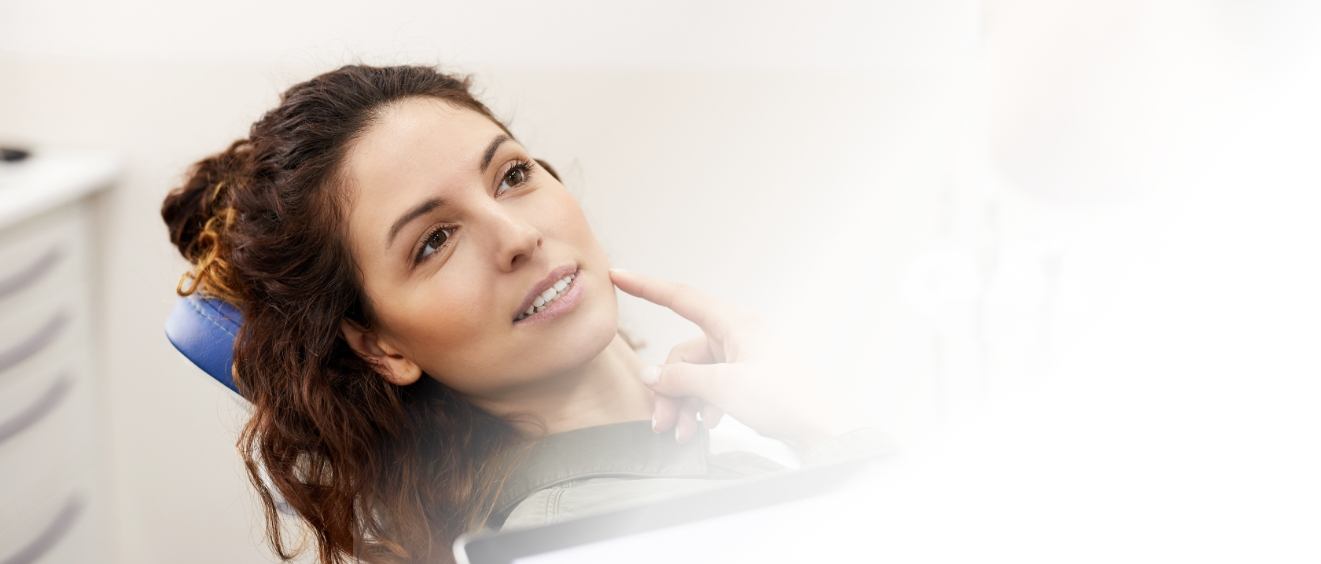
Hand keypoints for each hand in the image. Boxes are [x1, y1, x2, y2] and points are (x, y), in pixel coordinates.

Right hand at [610, 268, 850, 450]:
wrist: (827, 429)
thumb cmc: (788, 400)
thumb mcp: (725, 388)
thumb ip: (683, 379)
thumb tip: (653, 375)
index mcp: (736, 323)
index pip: (681, 297)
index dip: (646, 286)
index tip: (618, 275)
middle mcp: (740, 335)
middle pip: (684, 353)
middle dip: (669, 388)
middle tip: (662, 422)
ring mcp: (746, 358)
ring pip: (697, 375)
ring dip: (685, 404)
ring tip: (683, 433)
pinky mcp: (751, 380)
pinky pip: (714, 387)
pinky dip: (704, 407)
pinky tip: (706, 427)